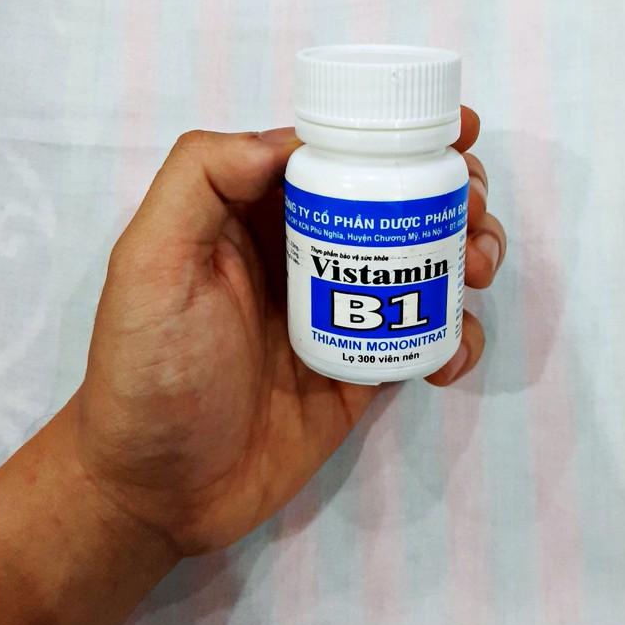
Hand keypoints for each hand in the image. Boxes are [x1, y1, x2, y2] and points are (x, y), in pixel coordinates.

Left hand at [68, 106, 505, 554]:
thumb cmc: (148, 370)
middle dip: (452, 193)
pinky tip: (450, 359)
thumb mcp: (151, 261)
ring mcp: (344, 312)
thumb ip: (201, 179)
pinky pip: (427, 338)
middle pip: (397, 201)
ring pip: (425, 263)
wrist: (162, 492)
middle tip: (472, 213)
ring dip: (469, 253)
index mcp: (258, 214)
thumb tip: (290, 138)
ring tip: (475, 272)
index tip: (457, 132)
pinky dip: (458, 339)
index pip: (340, 155)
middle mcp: (308, 253)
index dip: (401, 135)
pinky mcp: (366, 367)